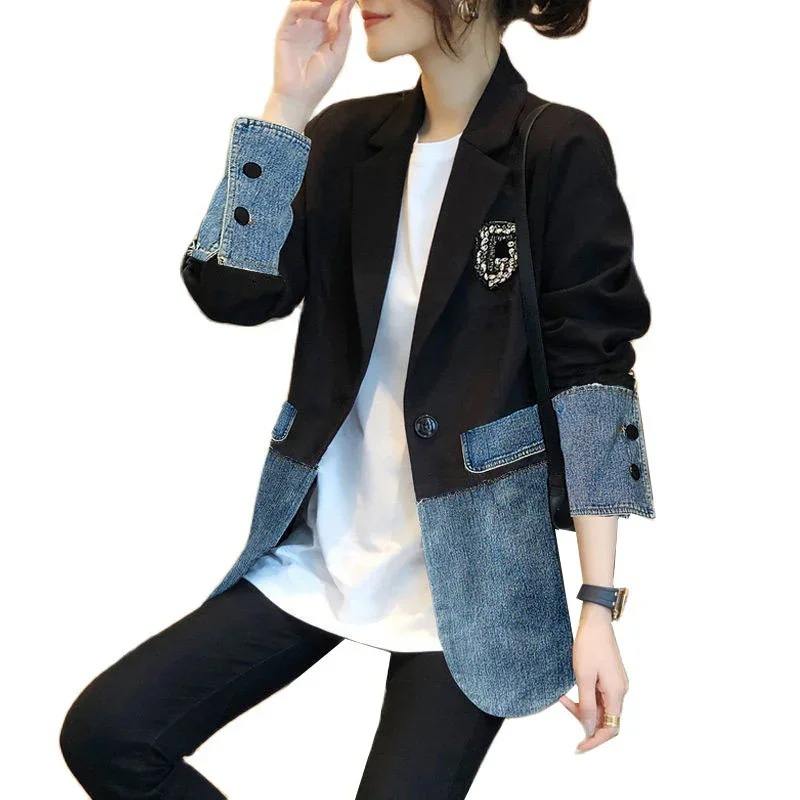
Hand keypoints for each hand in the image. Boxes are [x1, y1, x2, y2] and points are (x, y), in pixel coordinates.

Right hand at [263, 0, 355, 129]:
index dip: (344, 1)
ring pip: (308, 1)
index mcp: (329, 31)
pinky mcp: (286, 29)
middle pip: (323, 1)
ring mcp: (300, 25)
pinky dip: (304, 5)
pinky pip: (294, 11)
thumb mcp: (338, 53)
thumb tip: (349, 3)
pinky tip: (316, 5)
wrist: (300, 96)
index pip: (337, 7)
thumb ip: (344, 29)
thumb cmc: (320, 80)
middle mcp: (314, 24)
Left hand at [559, 603, 628, 752]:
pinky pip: (599, 696)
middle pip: (605, 719)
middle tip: (565, 709)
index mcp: (616, 693)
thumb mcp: (583, 677)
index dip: (595, 740)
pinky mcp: (610, 677)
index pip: (611, 729)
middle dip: (584, 721)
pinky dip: (585, 698)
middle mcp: (620, 691)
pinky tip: (570, 692)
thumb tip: (589, 729)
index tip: (579, 747)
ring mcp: (616, 684)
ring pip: (600, 707)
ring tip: (564, 698)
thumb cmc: (589, 646)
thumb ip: (587, 705)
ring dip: (582, 708)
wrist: (595, 621)